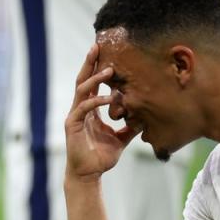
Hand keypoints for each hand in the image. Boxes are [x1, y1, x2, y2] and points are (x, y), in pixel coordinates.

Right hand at [64, 44, 136, 181]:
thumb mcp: (121, 139)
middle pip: (83, 80)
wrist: (88, 174)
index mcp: (89, 110)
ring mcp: (75, 116)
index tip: (106, 53)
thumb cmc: (101, 157)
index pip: (92, 84)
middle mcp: (80, 109)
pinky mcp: (73, 125)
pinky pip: (84, 107)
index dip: (96, 68)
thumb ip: (130, 126)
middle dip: (89, 63)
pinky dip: (96, 100)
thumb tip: (146, 117)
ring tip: (108, 69)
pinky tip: (109, 98)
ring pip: (82, 90)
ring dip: (94, 78)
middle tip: (97, 46)